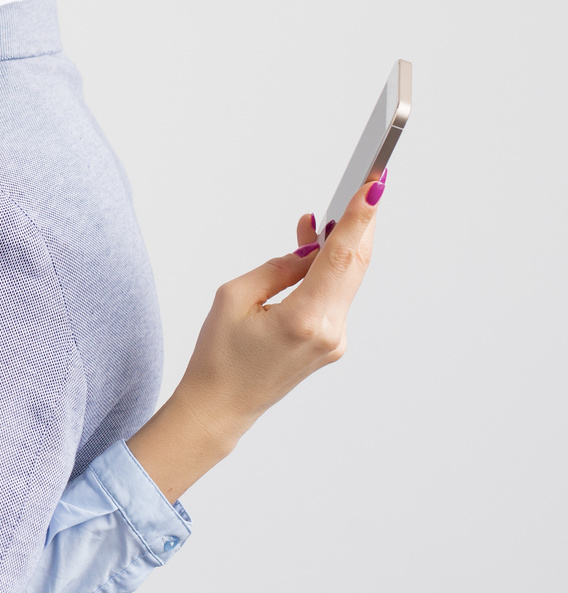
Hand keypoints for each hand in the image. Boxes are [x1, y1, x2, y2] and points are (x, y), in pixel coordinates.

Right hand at [128, 172, 385, 501]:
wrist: (220, 407)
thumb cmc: (218, 356)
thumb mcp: (234, 297)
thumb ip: (278, 268)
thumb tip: (312, 248)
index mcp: (304, 319)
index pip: (340, 257)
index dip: (359, 218)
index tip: (375, 186)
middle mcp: (329, 331)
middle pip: (355, 266)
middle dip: (360, 225)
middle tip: (365, 186)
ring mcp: (335, 341)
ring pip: (346, 280)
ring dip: (338, 248)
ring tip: (318, 220)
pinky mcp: (331, 344)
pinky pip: (335, 297)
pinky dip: (328, 272)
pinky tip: (312, 255)